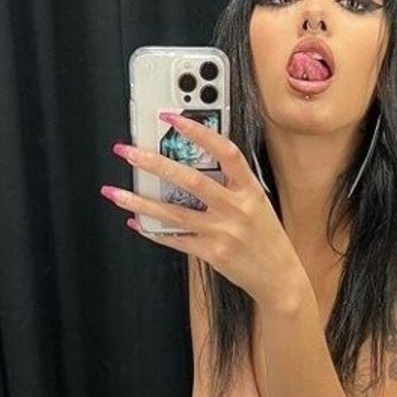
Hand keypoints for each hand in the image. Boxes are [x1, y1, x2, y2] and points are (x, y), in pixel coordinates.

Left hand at [102, 112, 304, 307]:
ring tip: (115, 192)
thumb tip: (193, 168)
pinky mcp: (213, 254)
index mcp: (250, 190)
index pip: (224, 152)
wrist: (280, 278)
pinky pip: (177, 240)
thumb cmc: (268, 240)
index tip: (171, 118)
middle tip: (128, 152)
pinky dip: (154, 231)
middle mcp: (236, 209)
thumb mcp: (258, 205)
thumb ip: (231, 187)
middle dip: (154, 163)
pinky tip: (137, 222)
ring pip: (174, 213)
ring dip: (141, 202)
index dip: (198, 131)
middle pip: (191, 180)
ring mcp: (224, 232)